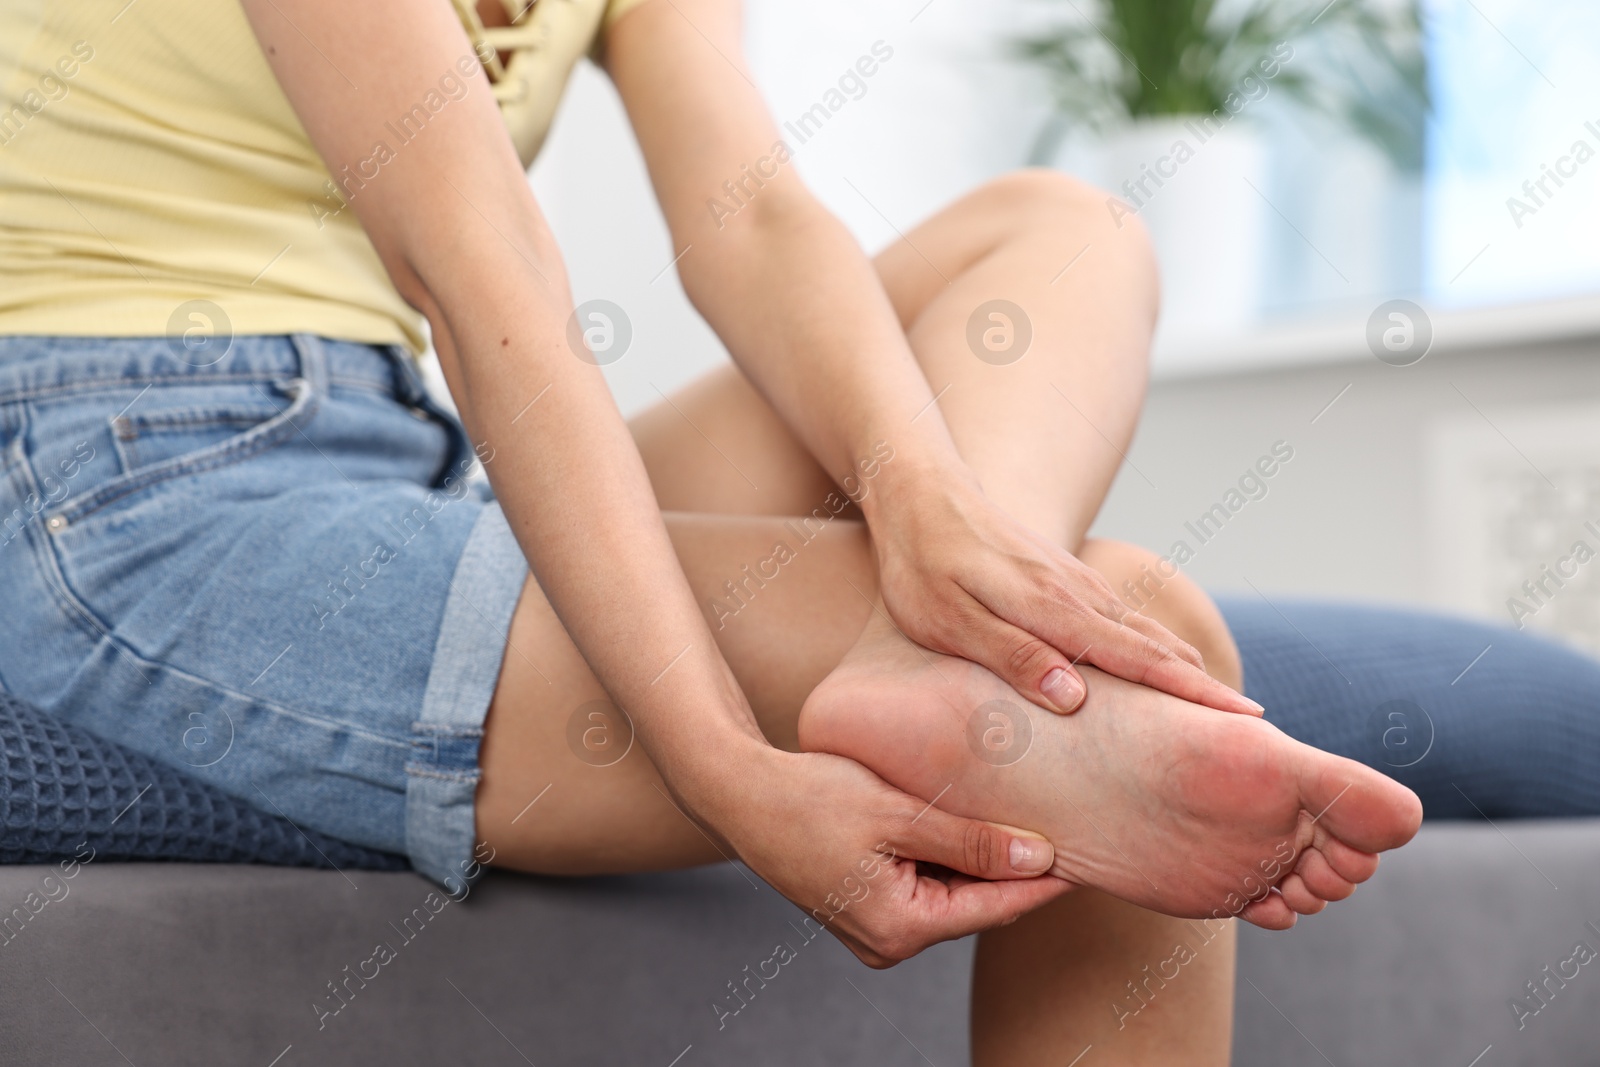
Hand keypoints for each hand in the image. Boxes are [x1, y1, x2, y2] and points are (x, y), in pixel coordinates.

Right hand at [700, 742, 1072, 967]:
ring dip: (986, 860)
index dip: (1048, 879)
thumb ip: (971, 840)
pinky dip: (952, 858)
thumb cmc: (810, 798)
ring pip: (954, 894)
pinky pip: (926, 886)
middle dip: (1022, 868)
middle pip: (978, 903)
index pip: (997, 906)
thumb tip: (1042, 857)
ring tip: (1038, 822)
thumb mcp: (898, 814)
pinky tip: (979, 824)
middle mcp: (889, 942)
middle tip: (1076, 830)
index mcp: (899, 929)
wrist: (738, 796)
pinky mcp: (865, 907)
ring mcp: (875, 929)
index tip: (1094, 852)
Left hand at [870, 471, 1261, 716]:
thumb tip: (1075, 698)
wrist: (921, 495)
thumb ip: (1010, 656)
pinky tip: (1166, 669)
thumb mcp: (948, 622)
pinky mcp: (1067, 581)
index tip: (1244, 723)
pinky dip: (1156, 648)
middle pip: (1157, 647)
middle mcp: (1079, 594)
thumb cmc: (923, 566)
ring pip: (1144, 633)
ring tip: (1224, 706)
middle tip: (1258, 729)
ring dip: (1186, 669)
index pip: (1139, 659)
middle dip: (1206, 687)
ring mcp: (1078, 584)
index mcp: (1053, 608)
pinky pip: (1124, 621)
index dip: (1192, 694)